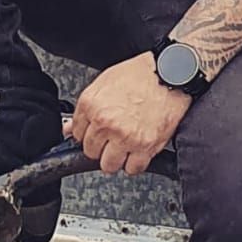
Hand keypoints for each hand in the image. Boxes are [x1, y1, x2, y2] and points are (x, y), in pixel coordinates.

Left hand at [66, 53, 190, 175]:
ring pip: (109, 165)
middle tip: (111, 139)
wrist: (171, 72)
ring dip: (115, 158)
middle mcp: (106, 122)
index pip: (77, 134)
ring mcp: (125, 136)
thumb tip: (70, 127)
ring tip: (124, 147)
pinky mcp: (145, 146)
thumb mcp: (105, 82)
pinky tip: (137, 152)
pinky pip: (132, 168)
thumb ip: (86, 107)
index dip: (88, 134)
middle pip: (91, 152)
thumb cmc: (141, 74)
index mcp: (92, 105)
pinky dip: (134, 163)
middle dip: (100, 147)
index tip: (96, 133)